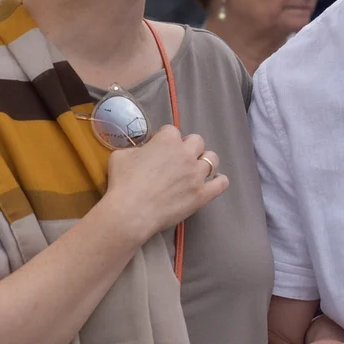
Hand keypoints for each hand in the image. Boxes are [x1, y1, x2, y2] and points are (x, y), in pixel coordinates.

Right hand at [104, 125, 227, 240]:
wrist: (131, 212)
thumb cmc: (123, 182)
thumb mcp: (121, 155)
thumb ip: (136, 149)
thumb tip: (142, 153)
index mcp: (168, 140)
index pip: (172, 131)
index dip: (165, 140)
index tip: (159, 149)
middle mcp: (186, 153)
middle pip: (197, 141)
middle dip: (188, 148)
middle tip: (177, 160)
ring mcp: (197, 174)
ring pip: (212, 159)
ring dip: (204, 162)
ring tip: (195, 170)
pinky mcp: (203, 194)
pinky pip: (222, 183)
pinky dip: (219, 181)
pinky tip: (213, 182)